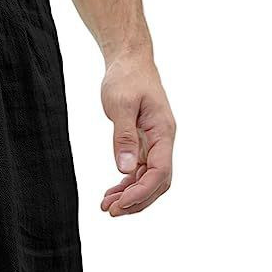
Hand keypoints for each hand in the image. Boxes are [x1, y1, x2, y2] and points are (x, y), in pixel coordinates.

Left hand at [100, 50, 174, 215]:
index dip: (141, 192)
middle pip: (158, 182)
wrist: (129, 61)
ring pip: (149, 178)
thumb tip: (126, 169)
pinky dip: (127, 183)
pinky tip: (112, 191)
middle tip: (111, 211)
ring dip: (130, 195)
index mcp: (164, 132)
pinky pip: (140, 169)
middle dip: (136, 200)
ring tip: (107, 206)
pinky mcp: (144, 141)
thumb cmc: (126, 78)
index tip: (120, 205)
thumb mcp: (121, 105)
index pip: (159, 172)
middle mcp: (163, 140)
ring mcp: (155, 142)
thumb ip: (124, 137)